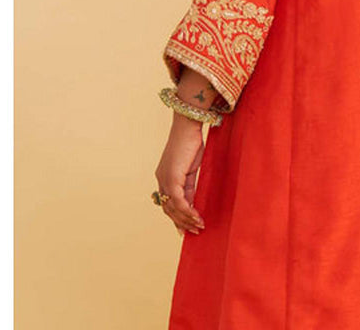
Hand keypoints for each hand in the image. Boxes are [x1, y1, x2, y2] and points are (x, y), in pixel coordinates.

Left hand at [154, 115, 207, 235]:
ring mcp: (165, 180)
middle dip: (181, 222)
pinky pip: (179, 202)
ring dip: (186, 220)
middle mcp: (161, 180)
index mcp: (164, 176)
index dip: (176, 217)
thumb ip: (189, 185)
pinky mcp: (172, 178)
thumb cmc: (191, 142)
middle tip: (194, 232)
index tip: (186, 227)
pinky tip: (197, 217)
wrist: (188, 127)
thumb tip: (192, 202)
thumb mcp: (191, 168)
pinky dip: (188, 212)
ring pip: (173, 208)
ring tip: (198, 227)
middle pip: (168, 209)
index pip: (167, 202)